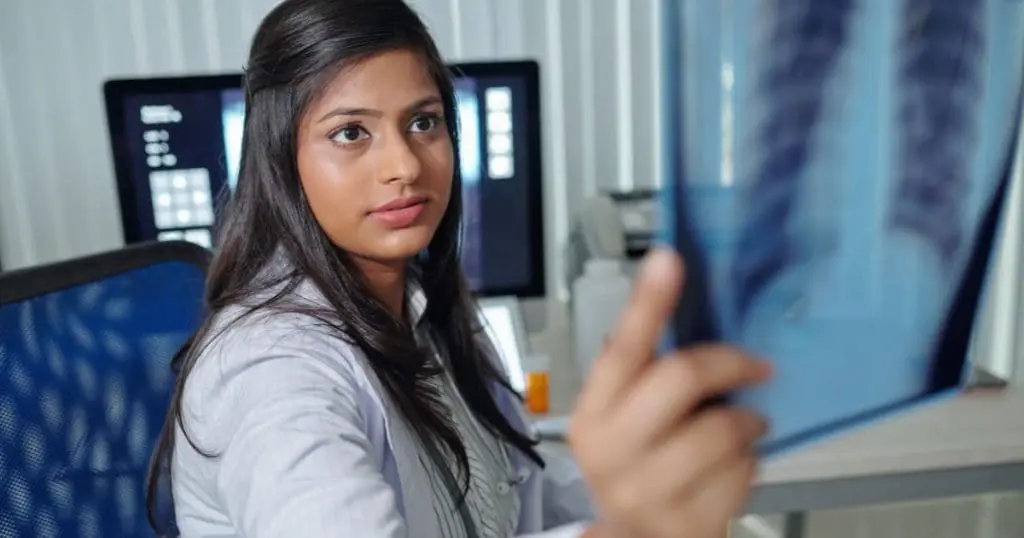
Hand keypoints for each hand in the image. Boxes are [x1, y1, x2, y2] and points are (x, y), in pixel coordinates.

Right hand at [568, 249, 770, 537]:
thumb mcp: (625, 417)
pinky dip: (748, 465)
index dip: (648, 301)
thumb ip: (647, 370)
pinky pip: (742, 472)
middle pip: (681, 376)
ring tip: (742, 427)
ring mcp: (647, 490)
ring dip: (745, 424)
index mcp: (594, 413)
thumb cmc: (637, 468)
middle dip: (730, 364)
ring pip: (722, 429)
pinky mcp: (686, 522)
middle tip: (753, 366)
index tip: (669, 261)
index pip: (623, 347)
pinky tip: (732, 466)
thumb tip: (676, 296)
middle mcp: (612, 450)